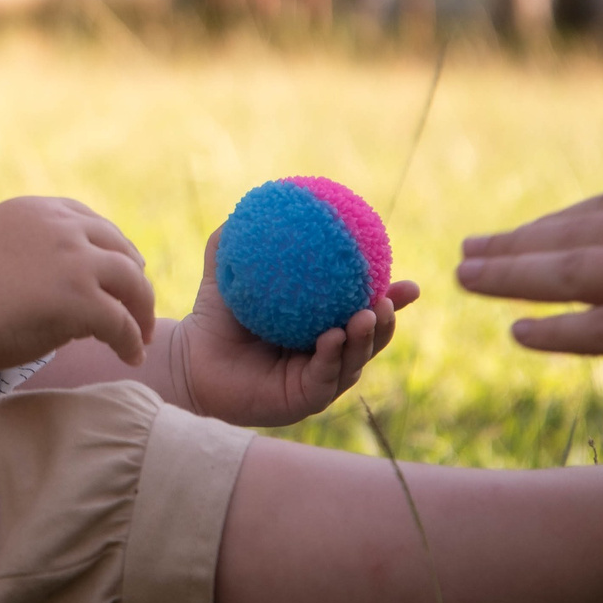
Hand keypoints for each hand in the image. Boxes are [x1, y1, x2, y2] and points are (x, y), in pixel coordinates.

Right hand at [0, 195, 154, 368]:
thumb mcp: (0, 245)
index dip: (112, 250)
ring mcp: (76, 260)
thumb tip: (63, 286)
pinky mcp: (82, 298)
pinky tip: (130, 355)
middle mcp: (64, 226)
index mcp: (40, 210)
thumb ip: (34, 252)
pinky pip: (122, 321)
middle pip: (121, 249)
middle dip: (134, 280)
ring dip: (142, 310)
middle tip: (137, 309)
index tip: (118, 273)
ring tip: (140, 335)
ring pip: (133, 281)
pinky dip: (131, 340)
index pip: (93, 223)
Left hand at [169, 227, 419, 426]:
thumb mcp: (228, 276)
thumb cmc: (214, 319)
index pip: (365, 312)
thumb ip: (239, 243)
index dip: (392, 302)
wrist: (191, 360)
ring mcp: (318, 380)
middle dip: (387, 321)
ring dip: (365, 338)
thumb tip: (254, 203)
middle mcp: (326, 355)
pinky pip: (323, 377)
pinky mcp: (302, 400)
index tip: (410, 284)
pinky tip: (332, 336)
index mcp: (322, 327)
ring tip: (367, 314)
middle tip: (387, 298)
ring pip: (353, 360)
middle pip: (371, 340)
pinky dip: (331, 356)